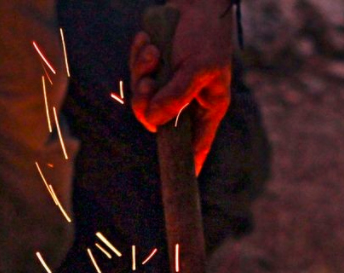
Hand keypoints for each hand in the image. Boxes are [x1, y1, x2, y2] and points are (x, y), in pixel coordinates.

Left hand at [129, 1, 233, 172]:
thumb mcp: (196, 68)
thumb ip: (176, 95)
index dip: (188, 164)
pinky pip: (136, 74)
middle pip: (156, 122)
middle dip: (146, 101)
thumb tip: (153, 121)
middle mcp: (187, 102)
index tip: (181, 183)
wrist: (195, 1)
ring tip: (153, 51)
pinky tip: (150, 42)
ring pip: (141, 97)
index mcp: (207, 108)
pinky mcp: (154, 70)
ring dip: (141, 72)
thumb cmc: (206, 34)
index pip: (196, 146)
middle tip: (148, 82)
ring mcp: (168, 86)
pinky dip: (138, 57)